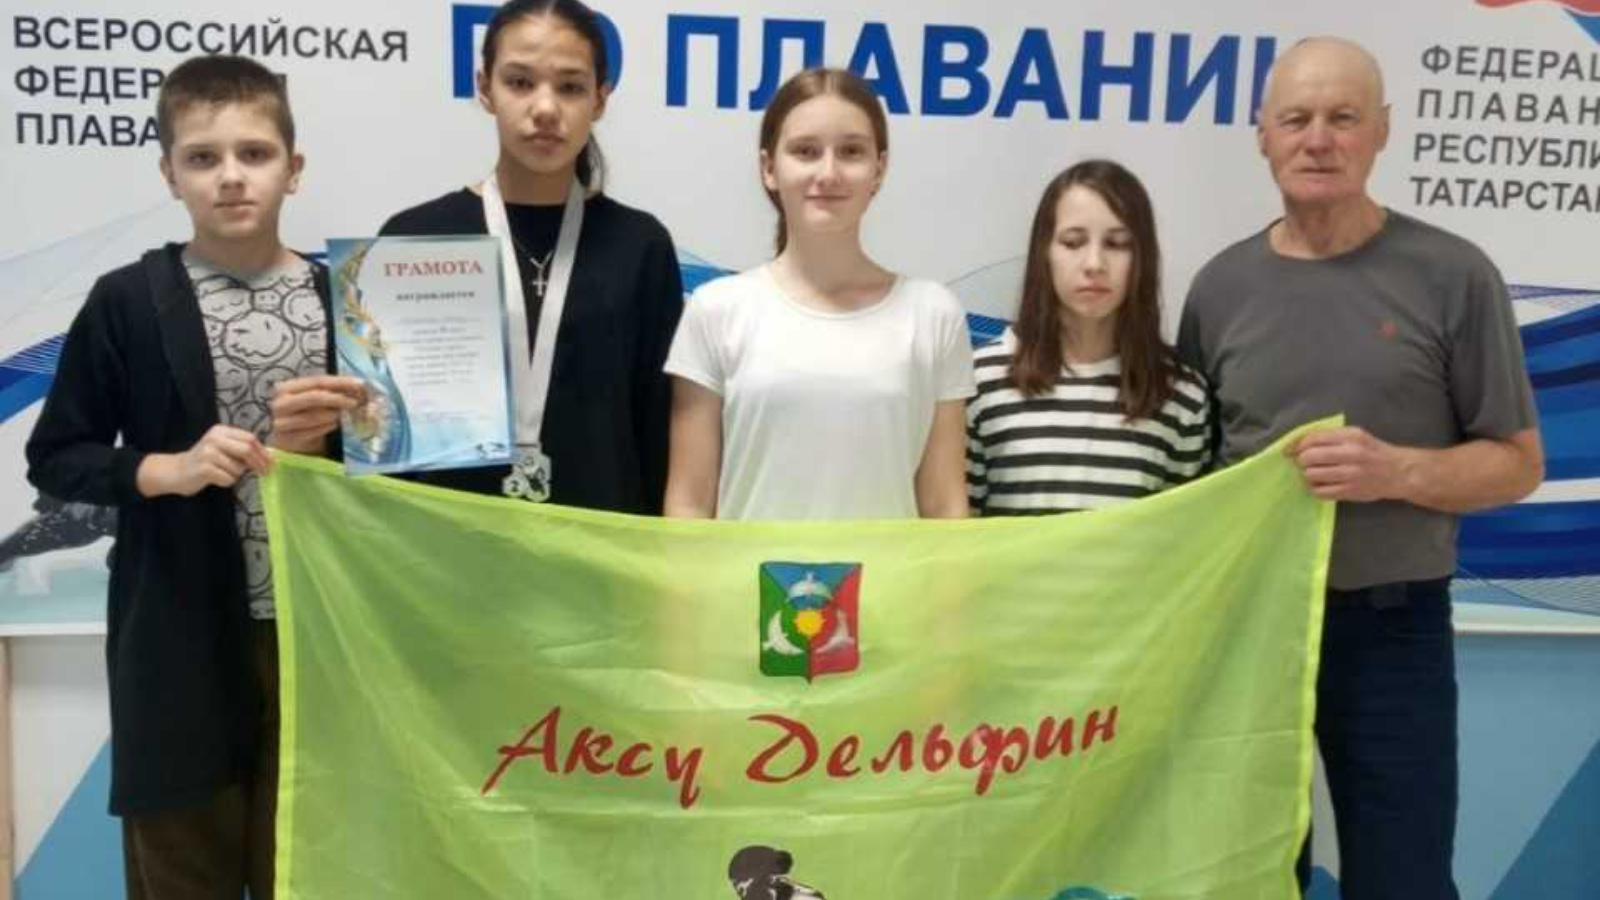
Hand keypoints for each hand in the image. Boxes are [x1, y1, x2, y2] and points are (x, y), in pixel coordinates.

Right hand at [137, 425, 269, 497]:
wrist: (177, 471)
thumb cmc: (205, 461)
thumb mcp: (223, 449)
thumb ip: (242, 449)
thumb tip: (270, 456)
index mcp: (221, 431)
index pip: (250, 438)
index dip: (263, 451)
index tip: (271, 463)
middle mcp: (214, 438)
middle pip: (247, 449)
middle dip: (259, 463)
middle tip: (264, 473)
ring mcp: (208, 452)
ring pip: (238, 468)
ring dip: (237, 475)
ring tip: (224, 474)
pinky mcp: (204, 468)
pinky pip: (228, 478)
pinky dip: (227, 482)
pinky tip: (216, 479)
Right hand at [269, 375, 364, 453]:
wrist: (293, 441)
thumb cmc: (308, 416)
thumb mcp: (317, 400)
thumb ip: (333, 391)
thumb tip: (359, 386)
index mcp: (287, 387)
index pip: (318, 381)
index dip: (341, 382)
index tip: (360, 385)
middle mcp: (280, 403)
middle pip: (315, 397)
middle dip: (338, 399)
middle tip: (355, 403)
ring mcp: (281, 422)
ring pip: (315, 415)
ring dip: (334, 415)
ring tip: (341, 415)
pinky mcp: (288, 440)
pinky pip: (313, 431)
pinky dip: (327, 427)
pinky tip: (333, 425)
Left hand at [1288, 426, 1413, 502]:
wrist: (1399, 472)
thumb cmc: (1373, 451)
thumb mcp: (1355, 436)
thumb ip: (1330, 437)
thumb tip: (1297, 443)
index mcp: (1350, 437)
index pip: (1312, 439)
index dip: (1297, 446)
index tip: (1293, 450)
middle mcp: (1350, 454)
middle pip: (1308, 457)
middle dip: (1301, 461)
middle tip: (1305, 464)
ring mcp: (1350, 474)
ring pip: (1311, 475)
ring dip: (1307, 475)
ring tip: (1313, 474)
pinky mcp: (1350, 491)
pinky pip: (1319, 492)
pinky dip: (1314, 489)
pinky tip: (1320, 485)